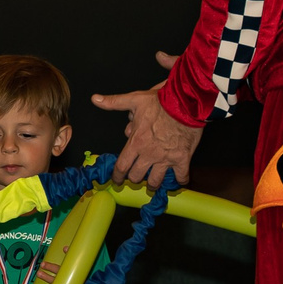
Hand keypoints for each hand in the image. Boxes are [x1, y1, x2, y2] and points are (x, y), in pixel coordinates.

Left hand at [93, 60, 201, 188]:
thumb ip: (114, 102)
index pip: (122, 166)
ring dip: (153, 184)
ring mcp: (166, 158)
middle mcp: (149, 154)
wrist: (186, 103)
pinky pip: (181, 177)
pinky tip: (179, 180)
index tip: (117, 180)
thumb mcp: (134, 99)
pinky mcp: (182, 159)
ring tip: (153, 183)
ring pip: (156, 181)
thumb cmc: (161, 102)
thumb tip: (95, 99)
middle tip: (137, 177)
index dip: (118, 176)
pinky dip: (180, 180)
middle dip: (135, 178)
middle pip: (137, 176)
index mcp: (136, 142)